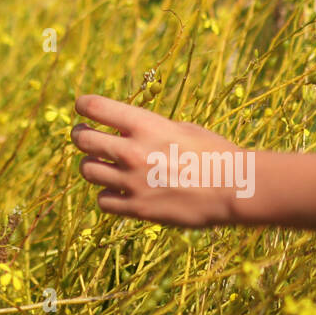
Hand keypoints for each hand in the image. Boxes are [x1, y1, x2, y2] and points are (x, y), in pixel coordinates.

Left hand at [71, 94, 252, 227]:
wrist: (235, 188)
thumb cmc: (216, 153)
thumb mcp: (183, 129)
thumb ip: (151, 128)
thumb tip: (128, 128)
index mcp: (146, 125)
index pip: (96, 107)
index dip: (84, 105)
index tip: (83, 108)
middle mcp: (134, 151)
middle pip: (83, 140)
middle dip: (81, 136)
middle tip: (83, 136)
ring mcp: (133, 182)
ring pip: (88, 170)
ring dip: (92, 166)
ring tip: (101, 166)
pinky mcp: (138, 209)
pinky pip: (103, 201)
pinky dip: (107, 195)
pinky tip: (117, 191)